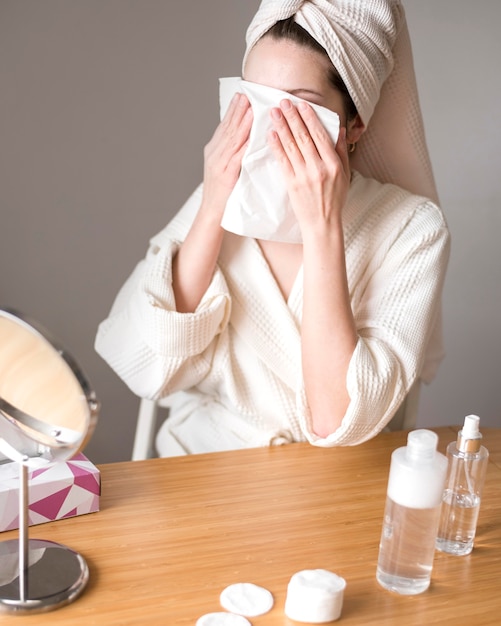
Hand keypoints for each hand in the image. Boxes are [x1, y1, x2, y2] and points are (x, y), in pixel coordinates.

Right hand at [201, 92, 252, 215]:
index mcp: (214, 151)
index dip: (233, 110)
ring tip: (250, 108)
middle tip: (246, 94)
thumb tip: (245, 138)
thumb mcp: (224, 168)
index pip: (224, 127)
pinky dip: (244, 144)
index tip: (241, 95)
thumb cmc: (222, 193)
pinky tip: (251, 135)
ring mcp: (219, 164)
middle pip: (227, 128)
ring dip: (242, 123)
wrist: (212, 213)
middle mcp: (215, 154)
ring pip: (232, 139)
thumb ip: (232, 153)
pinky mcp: (226, 175)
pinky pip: (237, 156)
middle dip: (237, 110)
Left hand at [268, 99, 350, 235]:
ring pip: (292, 147)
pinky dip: (277, 146)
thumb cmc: (334, 199)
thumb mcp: (345, 175)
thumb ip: (341, 151)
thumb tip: (339, 129)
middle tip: (283, 102)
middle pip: (304, 138)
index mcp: (333, 164)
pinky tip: (271, 135)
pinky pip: (283, 161)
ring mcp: (304, 176)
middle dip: (293, 118)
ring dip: (282, 127)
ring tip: (274, 113)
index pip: (320, 136)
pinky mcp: (292, 184)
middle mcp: (319, 168)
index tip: (302, 105)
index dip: (310, 119)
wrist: (322, 224)